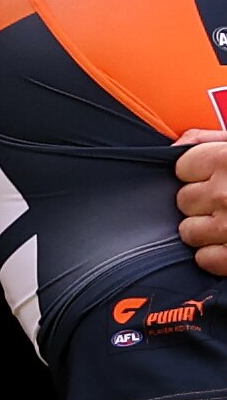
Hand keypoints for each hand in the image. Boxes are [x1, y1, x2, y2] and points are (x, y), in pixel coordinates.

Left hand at [176, 127, 226, 273]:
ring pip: (189, 231)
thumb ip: (211, 140)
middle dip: (201, 203)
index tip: (213, 179)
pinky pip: (205, 259)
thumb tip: (177, 142)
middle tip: (226, 203)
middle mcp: (225, 194)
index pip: (181, 167)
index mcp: (226, 160)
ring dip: (205, 230)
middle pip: (183, 200)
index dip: (196, 174)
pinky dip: (216, 256)